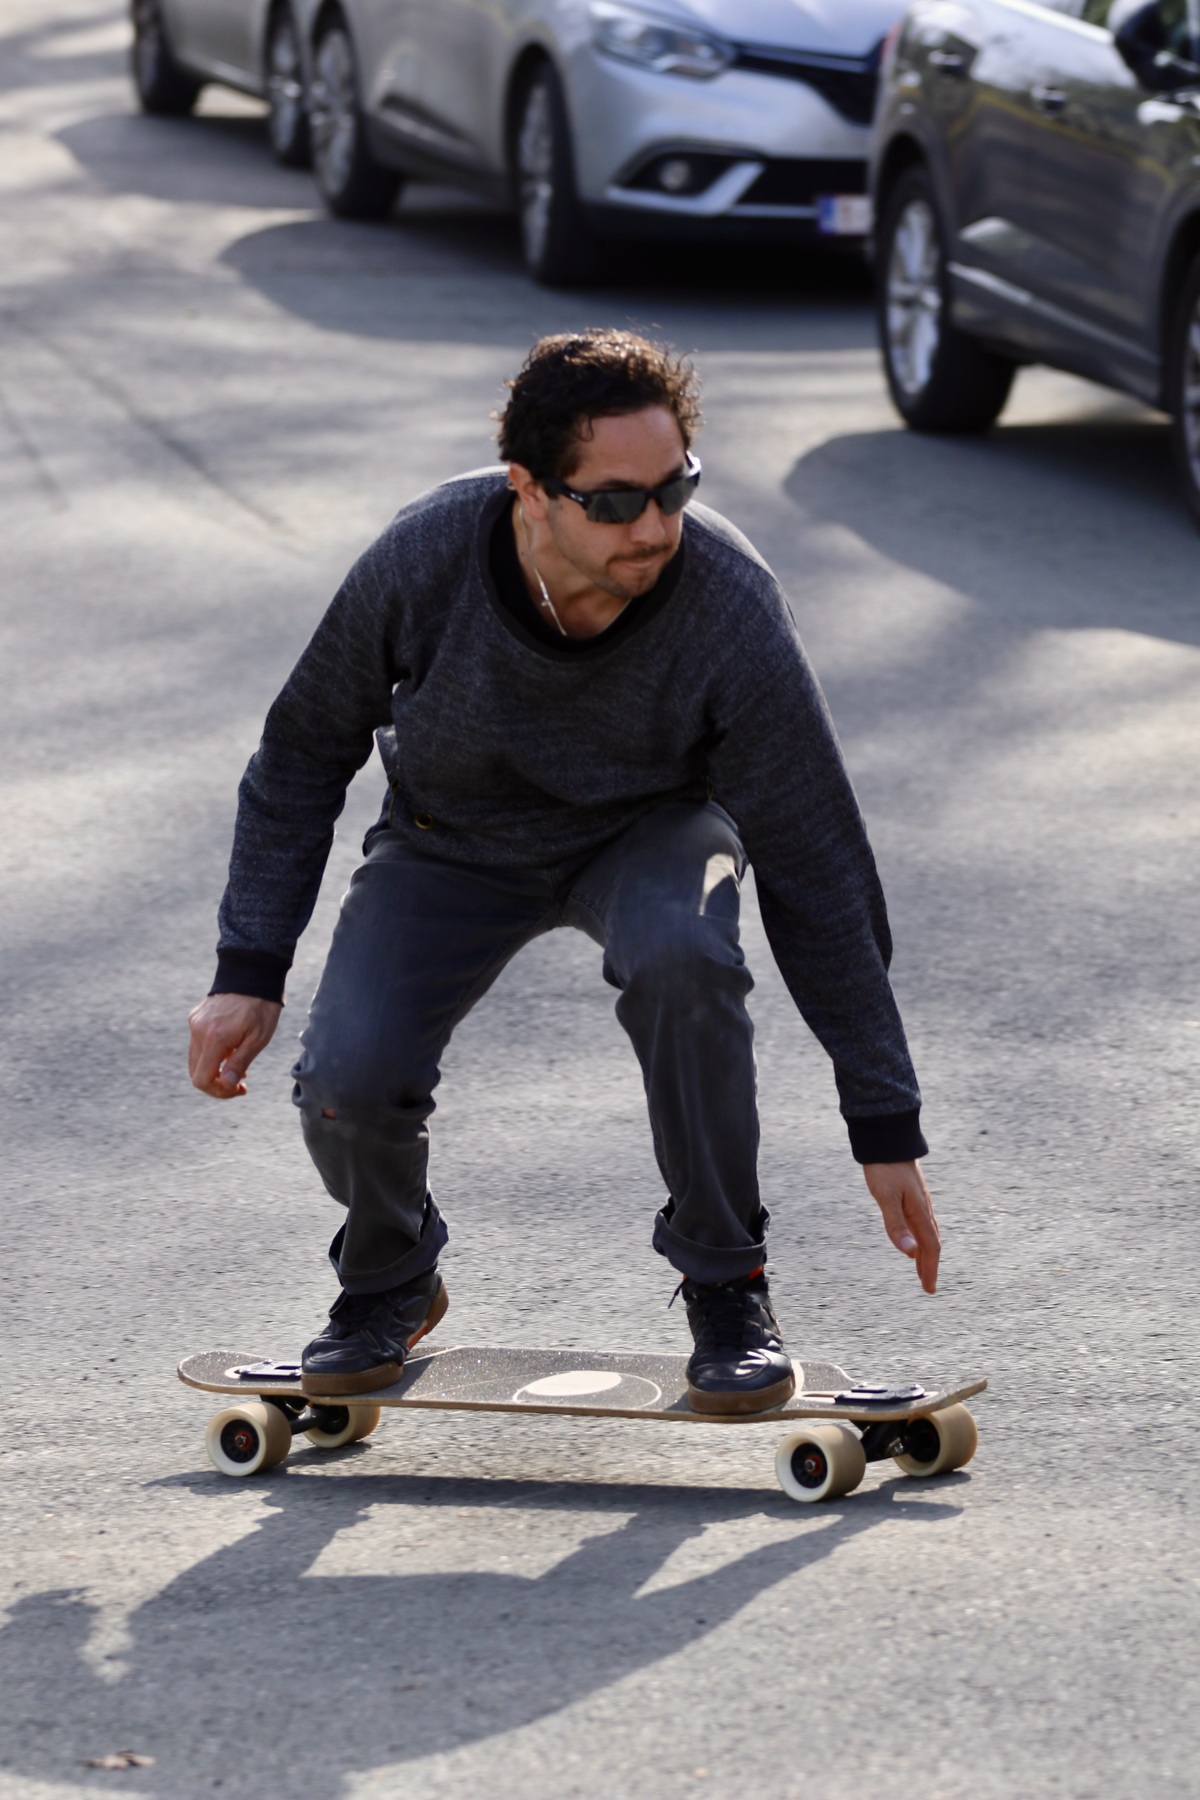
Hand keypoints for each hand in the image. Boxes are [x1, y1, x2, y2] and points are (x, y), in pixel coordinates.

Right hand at [188, 993, 281, 1098]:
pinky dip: (211, 1055)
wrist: (252, 972)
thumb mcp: (258, 1038)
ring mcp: (195, 1023)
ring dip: (214, 1070)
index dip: (219, 1091)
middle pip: (196, 1073)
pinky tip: (231, 1050)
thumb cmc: (261, 1006)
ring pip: (196, 1060)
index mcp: (214, 1038)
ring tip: (239, 1067)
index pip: (202, 1079)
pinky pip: (198, 1045)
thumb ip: (240, 1062)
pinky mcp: (196, 1017)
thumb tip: (228, 1085)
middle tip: (241, 1083)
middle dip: (217, 1084)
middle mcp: (199, 1031)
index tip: (239, 1089)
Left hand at [863, 1160, 940, 1293]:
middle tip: (928, 1286)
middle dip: (930, 1266)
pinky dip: (921, 1238)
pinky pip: (922, 1224)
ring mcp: (920, 1202)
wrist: (888, 1139)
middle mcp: (924, 1209)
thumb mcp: (885, 1197)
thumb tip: (908, 1253)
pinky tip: (913, 1240)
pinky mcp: (914, 1195)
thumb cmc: (884, 1168)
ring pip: (928, 1233)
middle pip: (932, 1243)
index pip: (930, 1248)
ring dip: (926, 1253)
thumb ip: (896, 1225)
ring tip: (921, 1269)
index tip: (929, 1288)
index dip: (929, 1269)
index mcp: (919, 1212)